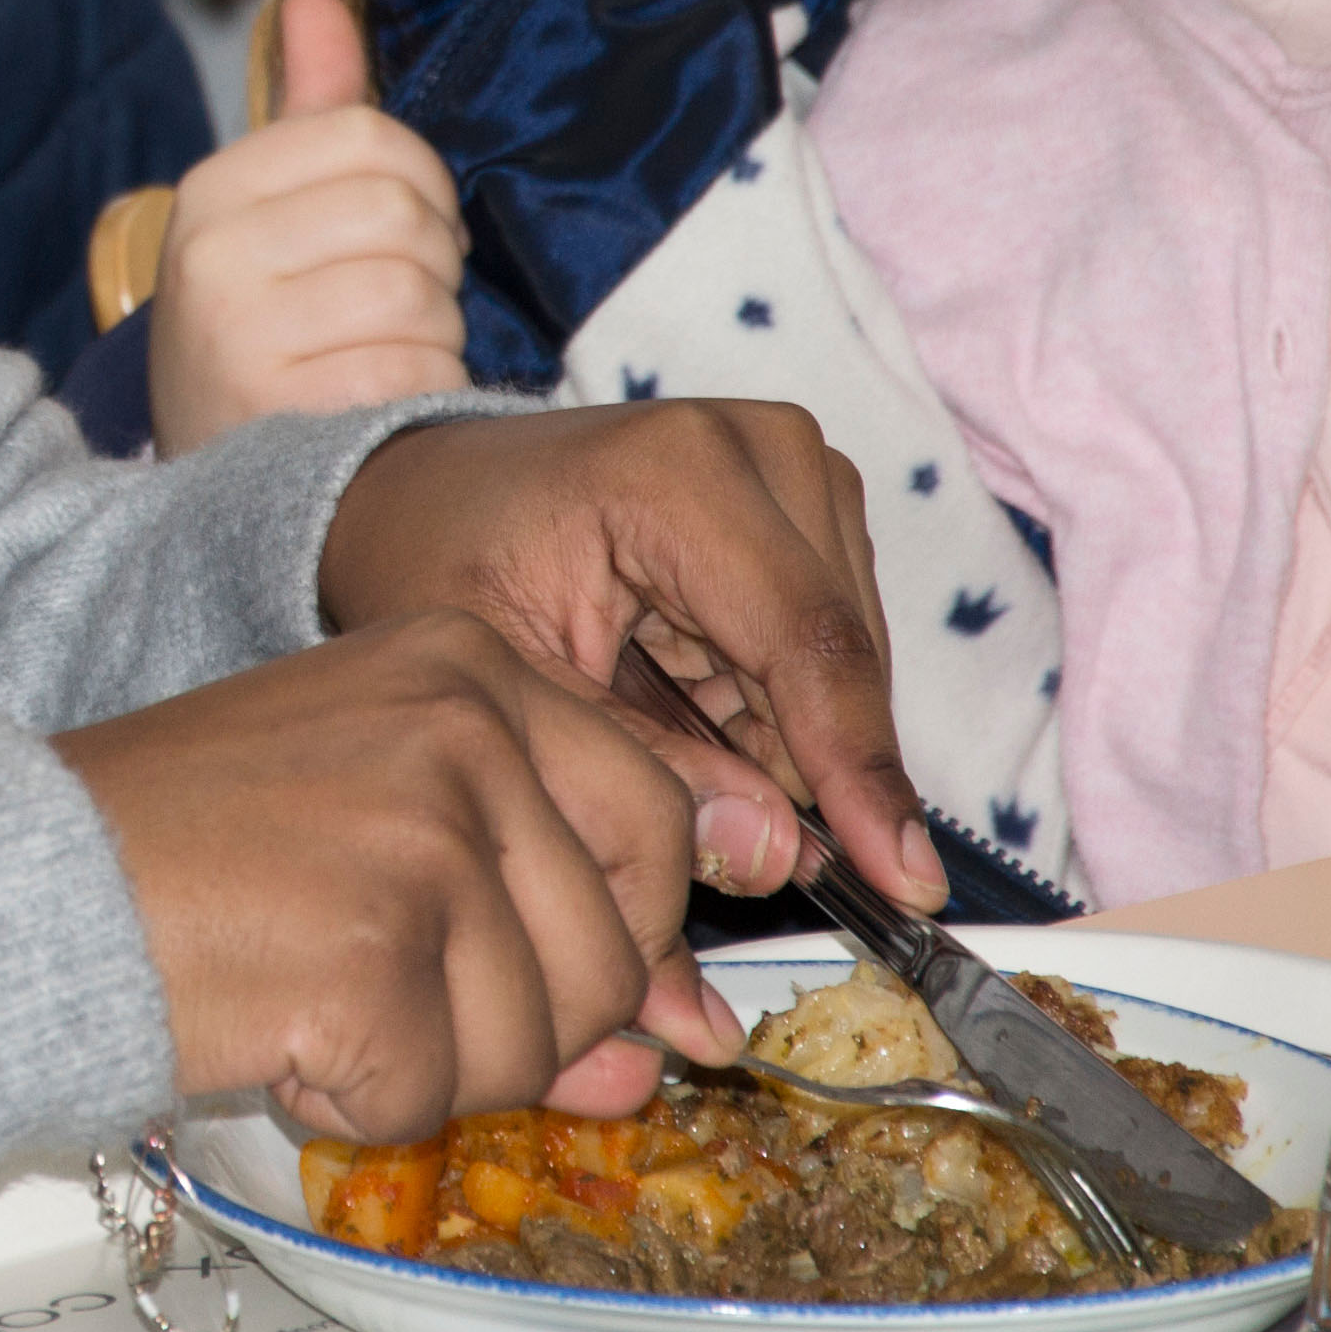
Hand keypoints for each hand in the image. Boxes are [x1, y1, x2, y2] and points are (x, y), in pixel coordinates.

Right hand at [57, 610, 747, 1141]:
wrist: (22, 878)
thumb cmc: (177, 841)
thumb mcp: (376, 808)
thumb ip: (529, 902)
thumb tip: (661, 1055)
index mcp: (471, 664)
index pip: (654, 819)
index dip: (617, 928)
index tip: (547, 963)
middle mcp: (465, 731)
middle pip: (612, 953)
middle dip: (520, 1021)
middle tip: (387, 987)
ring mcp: (424, 841)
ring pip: (538, 1044)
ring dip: (430, 1066)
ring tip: (310, 990)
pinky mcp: (374, 956)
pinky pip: (434, 1100)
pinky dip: (352, 1102)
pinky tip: (274, 1029)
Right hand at [145, 0, 465, 454]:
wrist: (211, 483)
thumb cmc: (262, 330)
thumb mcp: (267, 215)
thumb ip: (306, 111)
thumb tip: (314, 0)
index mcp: (211, 191)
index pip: (367, 134)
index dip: (419, 180)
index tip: (403, 228)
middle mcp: (213, 259)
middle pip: (402, 213)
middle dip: (431, 261)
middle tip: (399, 301)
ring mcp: (242, 340)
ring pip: (418, 294)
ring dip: (433, 331)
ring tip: (384, 353)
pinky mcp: (288, 417)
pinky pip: (418, 370)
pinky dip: (426, 389)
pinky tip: (383, 402)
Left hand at [316, 398, 938, 910]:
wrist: (425, 488)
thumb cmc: (443, 566)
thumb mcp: (513, 687)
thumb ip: (646, 771)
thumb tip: (785, 854)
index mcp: (678, 473)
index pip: (809, 644)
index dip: (858, 773)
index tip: (906, 883)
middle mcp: (761, 448)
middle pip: (843, 659)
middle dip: (797, 767)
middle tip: (699, 821)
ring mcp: (797, 466)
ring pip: (848, 663)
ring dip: (775, 733)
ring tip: (654, 719)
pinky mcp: (809, 501)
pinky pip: (831, 648)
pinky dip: (771, 704)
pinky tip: (684, 699)